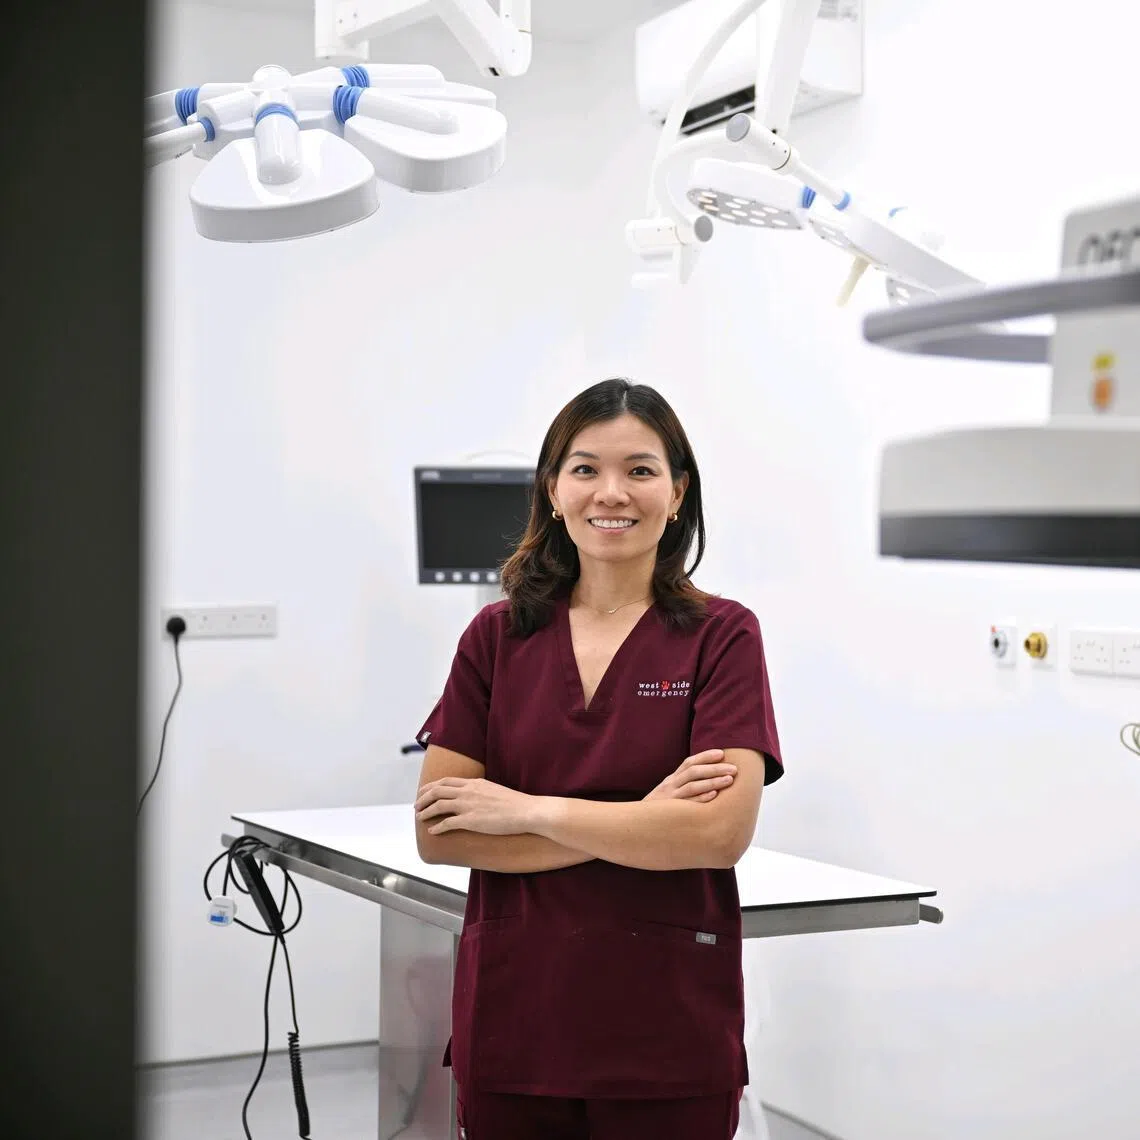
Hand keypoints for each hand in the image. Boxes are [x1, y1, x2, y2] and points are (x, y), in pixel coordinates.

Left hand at [415, 777, 537, 835]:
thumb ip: (482, 791)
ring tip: (419, 817)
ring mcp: (468, 805)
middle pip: (437, 790)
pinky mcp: (471, 821)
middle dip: (423, 797)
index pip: (446, 781)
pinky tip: (432, 831)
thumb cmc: (516, 804)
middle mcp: (468, 791)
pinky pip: (447, 823)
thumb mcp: (495, 790)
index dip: (432, 786)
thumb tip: (476, 796)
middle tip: (416, 805)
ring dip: (426, 811)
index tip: (424, 791)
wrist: (527, 811)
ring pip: (438, 805)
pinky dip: (437, 827)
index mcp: (474, 783)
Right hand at [644, 749, 736, 803]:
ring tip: (729, 780)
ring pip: (692, 785)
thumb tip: (708, 778)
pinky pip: (688, 804)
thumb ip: (684, 785)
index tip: (722, 753)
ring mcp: (670, 798)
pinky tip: (714, 796)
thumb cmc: (660, 810)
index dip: (705, 756)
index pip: (689, 762)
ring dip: (712, 781)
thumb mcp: (669, 793)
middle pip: (694, 771)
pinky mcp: (670, 812)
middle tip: (734, 768)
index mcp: (672, 779)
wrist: (637, 825)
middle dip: (715, 768)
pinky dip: (701, 798)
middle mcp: (670, 785)